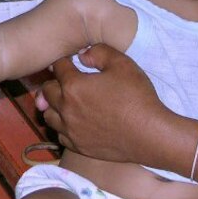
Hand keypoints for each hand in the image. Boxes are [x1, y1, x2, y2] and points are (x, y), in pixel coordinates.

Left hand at [38, 45, 176, 163]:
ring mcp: (70, 130)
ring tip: (65, 102)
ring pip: (48, 115)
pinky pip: (60, 134)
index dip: (64, 61)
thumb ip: (99, 52)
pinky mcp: (78, 146)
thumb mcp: (122, 64)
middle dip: (55, 82)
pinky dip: (62, 126)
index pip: (58, 67)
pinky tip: (74, 122)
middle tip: (66, 80)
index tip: (70, 61)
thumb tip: (82, 55)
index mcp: (73, 86)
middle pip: (47, 90)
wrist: (150, 134)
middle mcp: (66, 108)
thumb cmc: (137, 97)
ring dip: (53, 105)